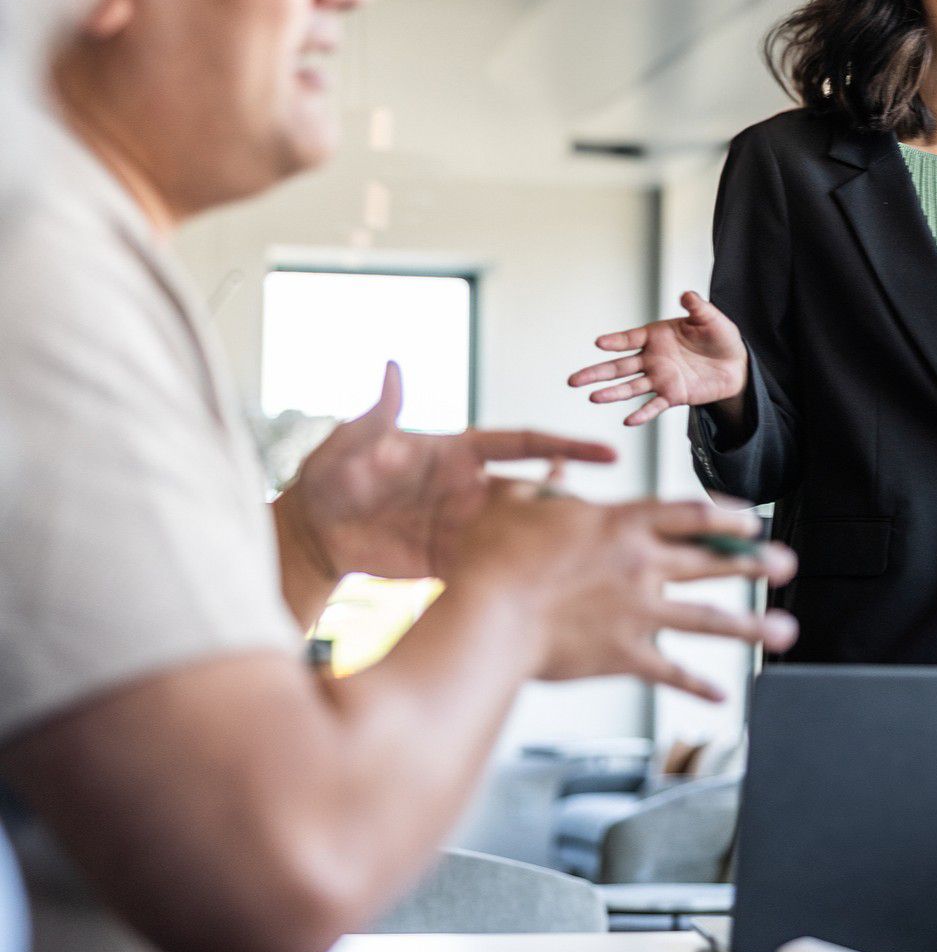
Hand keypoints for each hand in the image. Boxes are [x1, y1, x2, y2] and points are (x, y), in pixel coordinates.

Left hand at [281, 362, 617, 580]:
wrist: (314, 532)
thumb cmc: (331, 475)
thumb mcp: (353, 441)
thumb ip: (380, 413)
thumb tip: (392, 368)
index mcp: (459, 453)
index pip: (524, 444)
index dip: (566, 447)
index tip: (608, 453)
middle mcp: (470, 488)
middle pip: (535, 489)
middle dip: (569, 499)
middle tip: (602, 516)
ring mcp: (465, 526)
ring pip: (521, 530)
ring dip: (550, 538)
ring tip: (584, 551)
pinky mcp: (452, 560)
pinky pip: (493, 565)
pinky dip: (518, 571)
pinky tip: (541, 583)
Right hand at [444, 484, 798, 697]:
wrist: (488, 616)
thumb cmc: (492, 555)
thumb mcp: (515, 502)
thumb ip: (545, 483)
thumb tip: (554, 464)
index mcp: (622, 524)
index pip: (690, 513)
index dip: (727, 516)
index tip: (753, 523)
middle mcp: (642, 565)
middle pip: (712, 562)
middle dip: (754, 564)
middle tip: (787, 565)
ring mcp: (638, 612)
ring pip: (709, 620)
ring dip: (751, 627)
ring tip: (787, 631)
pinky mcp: (624, 654)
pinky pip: (671, 673)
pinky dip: (698, 685)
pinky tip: (724, 694)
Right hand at [568, 291, 747, 427]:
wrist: (735, 364)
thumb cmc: (719, 337)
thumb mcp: (710, 318)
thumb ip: (697, 307)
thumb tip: (687, 294)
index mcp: (656, 336)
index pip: (629, 338)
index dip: (615, 341)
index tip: (598, 343)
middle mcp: (652, 358)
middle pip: (619, 367)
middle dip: (596, 372)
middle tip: (573, 380)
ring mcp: (660, 378)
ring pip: (630, 387)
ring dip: (612, 393)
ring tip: (593, 397)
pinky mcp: (672, 396)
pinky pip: (654, 406)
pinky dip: (642, 414)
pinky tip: (628, 420)